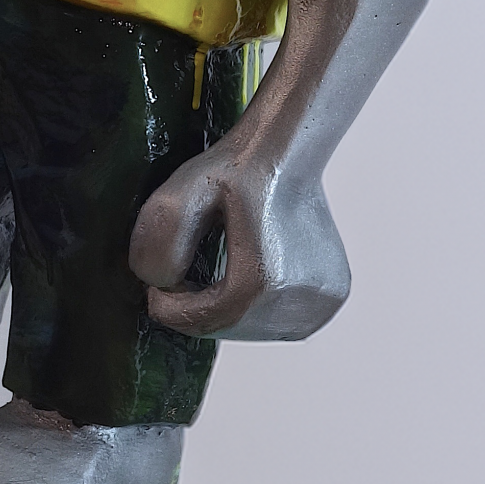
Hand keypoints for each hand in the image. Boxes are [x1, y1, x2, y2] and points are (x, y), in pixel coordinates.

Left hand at [129, 146, 350, 342]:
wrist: (286, 156)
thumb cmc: (235, 171)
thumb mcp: (180, 194)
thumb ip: (158, 242)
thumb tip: (158, 284)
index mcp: (268, 278)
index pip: (209, 320)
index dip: (173, 311)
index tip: (155, 291)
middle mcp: (303, 297)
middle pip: (231, 327)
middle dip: (197, 310)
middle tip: (180, 280)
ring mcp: (321, 301)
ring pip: (253, 328)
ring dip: (223, 310)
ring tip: (210, 275)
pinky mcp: (329, 299)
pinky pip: (276, 321)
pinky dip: (251, 308)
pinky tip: (242, 277)